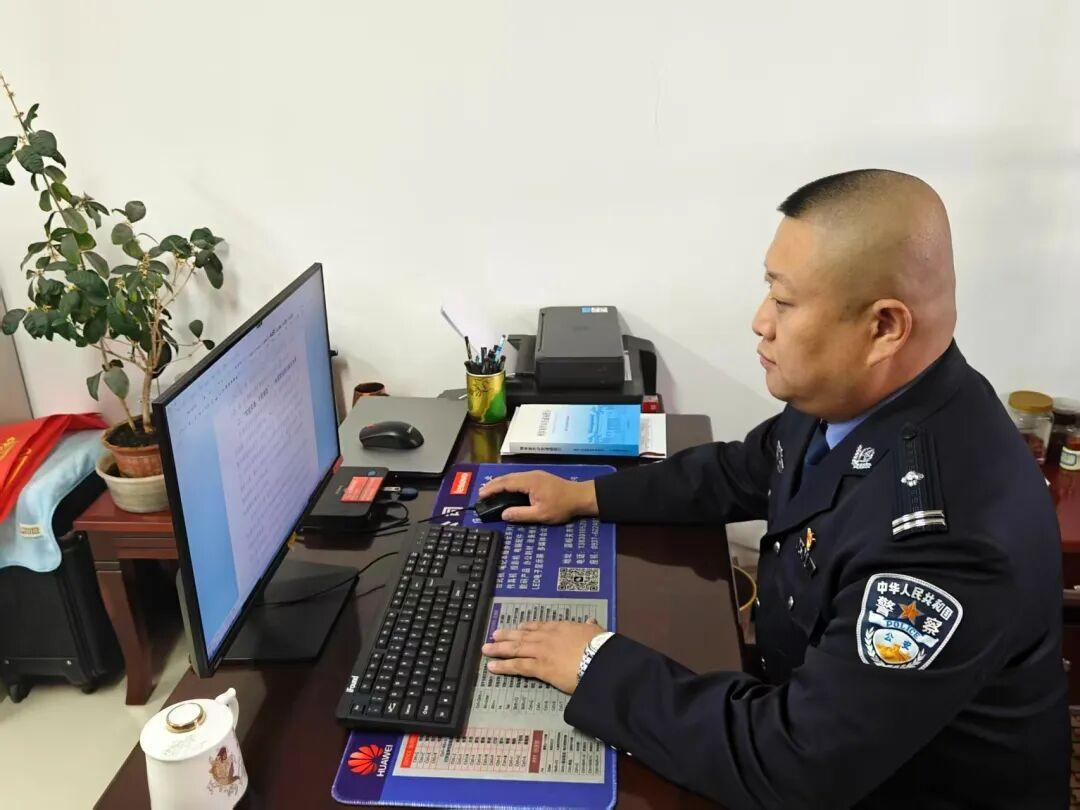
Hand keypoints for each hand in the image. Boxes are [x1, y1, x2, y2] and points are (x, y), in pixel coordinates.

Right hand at [477, 470, 597, 523]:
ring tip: (490, 492)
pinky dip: (509, 483)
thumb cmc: (562, 506)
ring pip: (513, 477)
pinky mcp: (539, 477)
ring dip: (501, 483)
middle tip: (481, 494)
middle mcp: (530, 475)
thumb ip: (520, 514)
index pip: (505, 483)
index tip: (480, 495)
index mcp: (529, 482)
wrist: (580, 497)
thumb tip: (503, 514)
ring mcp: (535, 475)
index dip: (491, 489)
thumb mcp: (540, 514)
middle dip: (493, 485)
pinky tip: (507, 489)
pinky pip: (519, 478)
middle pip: (507, 478)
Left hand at [481, 618, 605, 693]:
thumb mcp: (596, 631)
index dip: (526, 628)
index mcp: (561, 628)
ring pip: (515, 648)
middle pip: (522, 636)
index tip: (518, 627)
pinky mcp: (539, 667)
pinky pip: (517, 666)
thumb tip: (592, 621)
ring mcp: (541, 651)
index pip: (539, 627)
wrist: (599, 659)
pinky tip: (492, 667)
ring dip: (499, 649)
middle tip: (493, 635)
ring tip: (486, 649)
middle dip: (506, 636)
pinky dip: (503, 666)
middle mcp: (547, 637)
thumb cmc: (600, 647)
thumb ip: (591, 626)